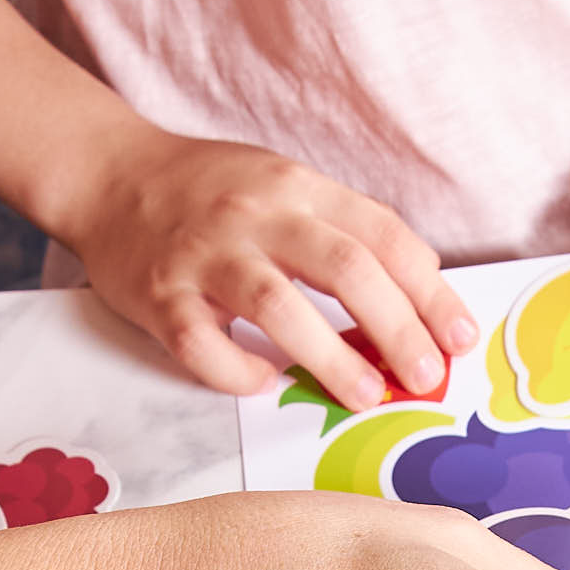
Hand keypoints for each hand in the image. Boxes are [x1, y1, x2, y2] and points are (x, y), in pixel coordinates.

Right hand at [58, 119, 476, 415]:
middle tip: (426, 376)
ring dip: (331, 357)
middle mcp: (255, 214)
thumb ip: (342, 232)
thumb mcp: (284, 186)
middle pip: (345, 269)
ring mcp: (204, 254)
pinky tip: (263, 383)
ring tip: (366, 395)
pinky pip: (202, 343)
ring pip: (278, 306)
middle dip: (397, 328)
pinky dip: (238, 371)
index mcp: (297, 186)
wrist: (109, 175)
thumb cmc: (209, 191)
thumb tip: (417, 299)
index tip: (460, 338)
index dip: (430, 291)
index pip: (383, 236)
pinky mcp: (159, 294)